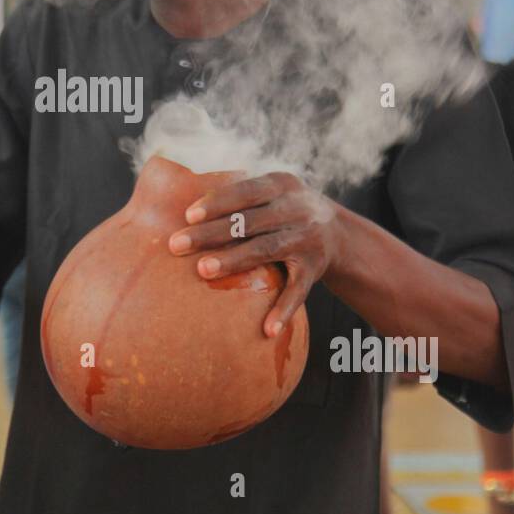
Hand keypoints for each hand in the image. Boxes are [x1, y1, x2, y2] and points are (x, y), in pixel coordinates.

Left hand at [167, 172, 342, 337]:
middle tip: (176, 245)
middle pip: (249, 222)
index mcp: (282, 185)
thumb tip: (181, 197)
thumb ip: (238, 194)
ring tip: (202, 270)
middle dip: (211, 233)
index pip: (246, 191)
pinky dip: (283, 310)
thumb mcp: (270, 191)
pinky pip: (297, 292)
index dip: (218, 202)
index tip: (188, 215)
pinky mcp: (314, 269)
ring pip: (267, 251)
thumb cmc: (282, 209)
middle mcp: (297, 210)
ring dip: (234, 261)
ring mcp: (307, 240)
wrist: (338, 231)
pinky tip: (265, 329)